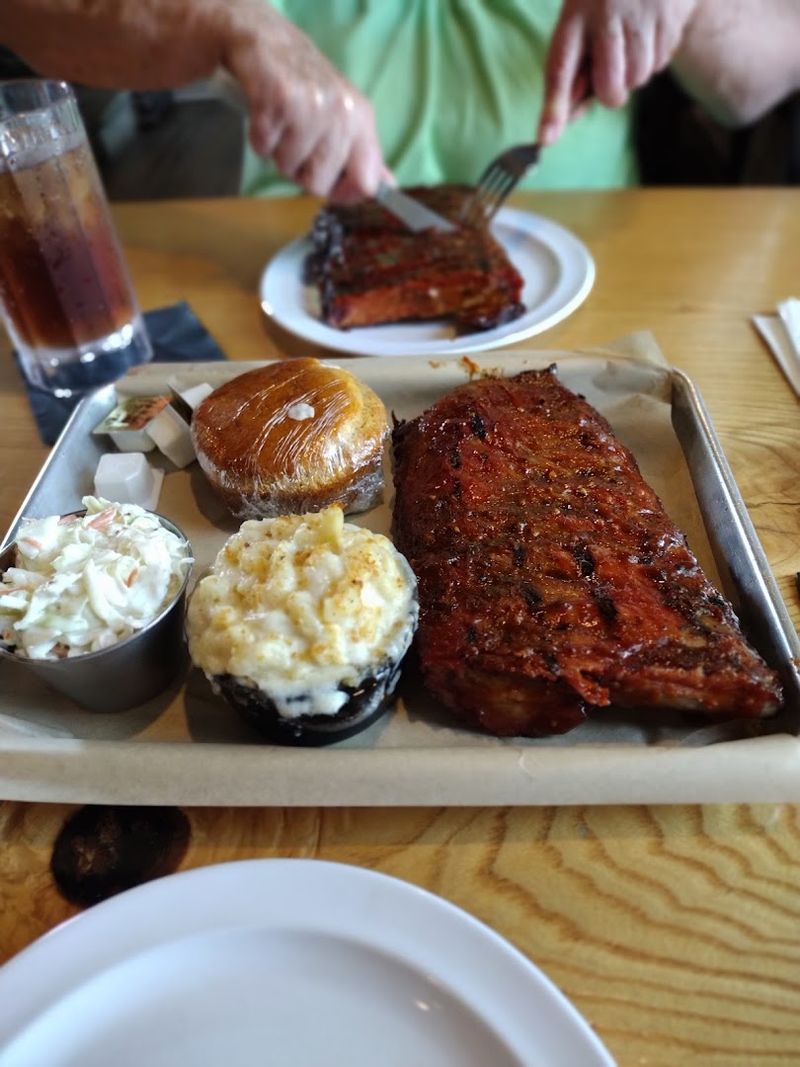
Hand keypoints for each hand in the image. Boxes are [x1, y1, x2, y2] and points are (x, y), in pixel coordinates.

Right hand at [224, 3, 384, 199]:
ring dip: (278, 153)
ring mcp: (312, 108)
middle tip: (297, 143)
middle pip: (318, 184)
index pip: (367, 183)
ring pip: (288, 168)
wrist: (269, 43)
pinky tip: (266, 115)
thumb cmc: (308, 86)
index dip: (346, 194)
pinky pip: (264, 148)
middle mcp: (342, 114)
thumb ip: (365, 155)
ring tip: (281, 124)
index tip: (331, 187)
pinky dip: (259, 139)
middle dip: (301, 172)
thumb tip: (386, 187)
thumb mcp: (346, 117)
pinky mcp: (279, 102)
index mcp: (362, 121)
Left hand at [538, 0, 697, 144]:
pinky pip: (660, 64)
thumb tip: (570, 117)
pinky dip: (654, 57)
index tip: (545, 139)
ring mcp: (641, 15)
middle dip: (611, 92)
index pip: (560, 70)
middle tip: (612, 69)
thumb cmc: (605, 2)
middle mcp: (606, 14)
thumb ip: (573, 71)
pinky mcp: (669, 18)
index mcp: (574, 16)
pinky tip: (649, 31)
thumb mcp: (581, 23)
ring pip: (638, 80)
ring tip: (631, 40)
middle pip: (610, 89)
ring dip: (635, 72)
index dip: (554, 107)